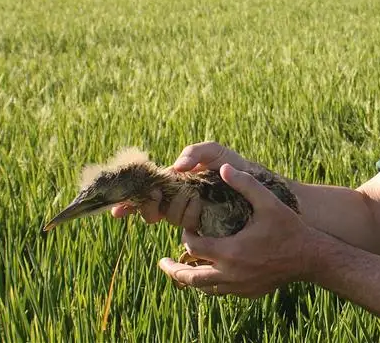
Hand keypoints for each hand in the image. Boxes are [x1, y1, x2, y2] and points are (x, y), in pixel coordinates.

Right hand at [110, 141, 273, 230]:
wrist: (261, 184)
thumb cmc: (234, 165)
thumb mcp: (214, 152)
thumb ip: (195, 151)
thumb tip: (177, 167)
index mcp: (177, 185)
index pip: (147, 196)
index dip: (129, 205)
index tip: (118, 212)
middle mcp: (182, 202)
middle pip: (154, 210)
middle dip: (151, 206)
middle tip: (157, 199)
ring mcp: (193, 216)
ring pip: (171, 218)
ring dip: (174, 209)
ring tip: (190, 198)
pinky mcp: (207, 227)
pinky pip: (189, 228)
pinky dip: (188, 220)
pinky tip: (195, 214)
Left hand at [158, 164, 314, 296]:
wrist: (310, 257)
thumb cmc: (289, 228)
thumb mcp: (268, 202)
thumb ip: (245, 184)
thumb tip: (224, 167)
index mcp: (229, 251)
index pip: (193, 246)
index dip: (186, 235)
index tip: (188, 227)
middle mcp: (230, 273)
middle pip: (190, 276)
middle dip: (173, 269)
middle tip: (162, 263)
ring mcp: (239, 286)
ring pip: (204, 288)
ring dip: (191, 279)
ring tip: (181, 272)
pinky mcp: (248, 293)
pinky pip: (221, 292)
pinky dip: (211, 285)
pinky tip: (211, 276)